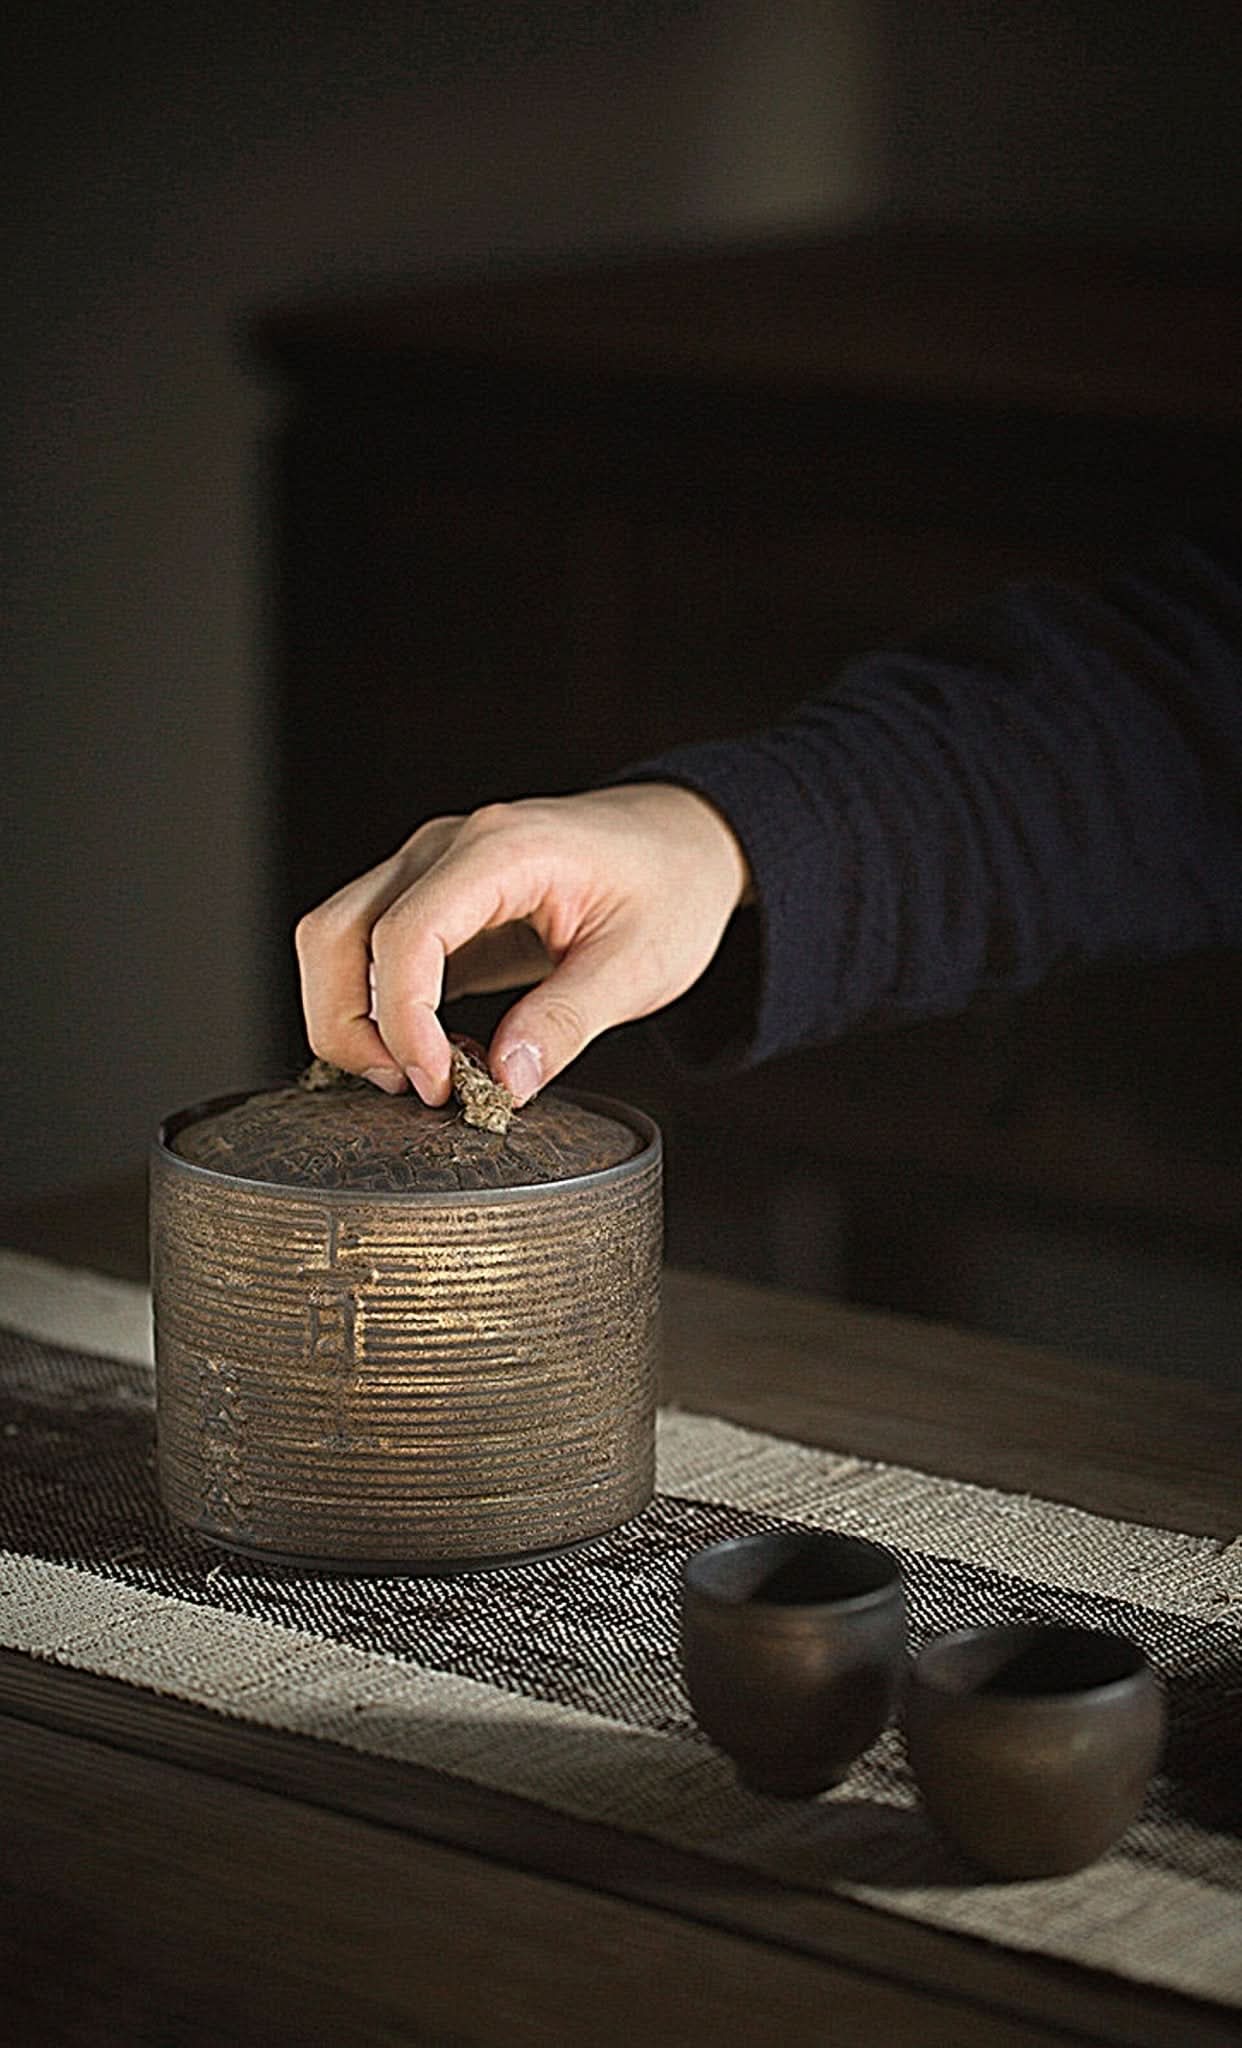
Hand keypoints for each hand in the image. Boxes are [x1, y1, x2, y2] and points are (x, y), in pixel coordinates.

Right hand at [295, 783, 751, 1104]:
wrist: (680, 841)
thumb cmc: (669, 887)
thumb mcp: (640, 965)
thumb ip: (567, 1022)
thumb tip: (503, 1083)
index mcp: (502, 850)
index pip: (405, 934)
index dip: (402, 1021)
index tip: (436, 1085)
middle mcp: (446, 848)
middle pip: (335, 933)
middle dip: (350, 1027)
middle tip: (418, 1089)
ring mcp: (428, 868)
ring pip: (332, 941)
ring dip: (350, 1019)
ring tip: (424, 1073)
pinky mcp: (428, 899)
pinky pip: (362, 951)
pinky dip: (374, 1008)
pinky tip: (435, 1048)